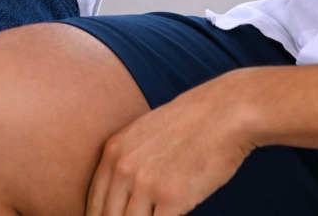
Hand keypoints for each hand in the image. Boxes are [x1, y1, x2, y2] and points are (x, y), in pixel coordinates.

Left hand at [86, 76, 254, 214]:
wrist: (225, 112)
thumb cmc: (191, 125)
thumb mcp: (144, 134)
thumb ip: (127, 162)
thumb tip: (120, 198)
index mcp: (113, 151)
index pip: (93, 202)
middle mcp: (123, 166)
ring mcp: (145, 182)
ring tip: (156, 215)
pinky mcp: (171, 197)